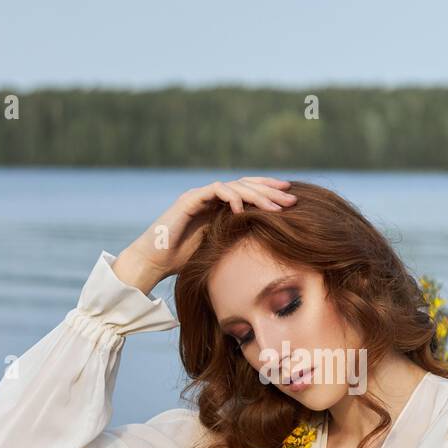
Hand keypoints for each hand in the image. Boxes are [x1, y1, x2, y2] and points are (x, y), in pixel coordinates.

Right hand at [112, 177, 297, 293]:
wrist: (154, 262)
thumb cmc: (185, 260)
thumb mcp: (220, 249)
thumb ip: (237, 240)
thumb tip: (268, 248)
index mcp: (219, 206)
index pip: (249, 192)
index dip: (270, 192)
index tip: (292, 199)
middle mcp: (211, 197)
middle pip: (246, 185)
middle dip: (270, 191)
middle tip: (292, 199)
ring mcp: (200, 196)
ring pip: (234, 185)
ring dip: (257, 195)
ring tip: (275, 208)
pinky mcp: (189, 200)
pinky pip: (215, 191)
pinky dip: (231, 197)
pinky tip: (244, 210)